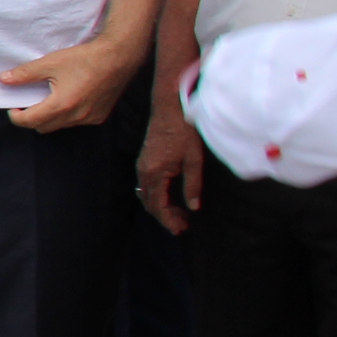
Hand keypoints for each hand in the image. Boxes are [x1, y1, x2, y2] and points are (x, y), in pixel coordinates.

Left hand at [0, 35, 144, 131]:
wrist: (118, 57)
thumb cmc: (85, 58)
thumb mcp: (51, 63)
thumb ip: (25, 74)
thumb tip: (3, 79)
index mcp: (62, 105)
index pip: (30, 121)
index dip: (16, 117)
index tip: (12, 108)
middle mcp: (77, 116)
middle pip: (43, 127)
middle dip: (31, 118)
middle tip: (27, 103)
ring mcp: (90, 119)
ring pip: (60, 126)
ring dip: (49, 117)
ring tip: (48, 99)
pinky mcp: (99, 116)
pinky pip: (76, 122)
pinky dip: (67, 116)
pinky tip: (68, 99)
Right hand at [137, 111, 203, 233]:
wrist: (170, 107)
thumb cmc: (184, 130)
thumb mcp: (193, 160)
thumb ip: (193, 185)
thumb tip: (193, 206)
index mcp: (155, 173)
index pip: (158, 205)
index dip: (169, 219)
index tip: (181, 229)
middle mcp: (144, 171)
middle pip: (150, 202)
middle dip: (165, 216)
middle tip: (182, 225)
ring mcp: (142, 165)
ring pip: (147, 194)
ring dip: (161, 206)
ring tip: (179, 214)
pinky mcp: (145, 160)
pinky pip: (147, 185)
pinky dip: (157, 195)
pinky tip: (170, 196)